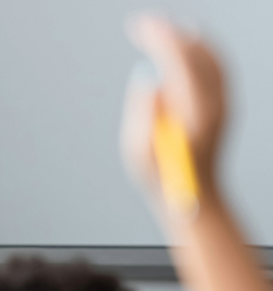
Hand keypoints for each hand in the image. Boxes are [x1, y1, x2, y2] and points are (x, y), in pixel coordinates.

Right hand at [122, 15, 226, 212]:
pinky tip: (189, 41)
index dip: (159, 37)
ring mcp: (223, 104)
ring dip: (188, 36)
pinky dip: (203, 48)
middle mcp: (214, 104)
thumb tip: (148, 78)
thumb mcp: (139, 150)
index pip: (179, 60)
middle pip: (197, 53)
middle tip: (143, 22)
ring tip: (164, 25)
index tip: (138, 26)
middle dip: (169, 32)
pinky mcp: (224, 106)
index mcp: (193, 113)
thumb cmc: (162, 177)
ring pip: (212, 56)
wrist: (195, 197)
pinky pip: (219, 67)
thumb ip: (143, 111)